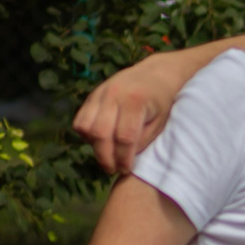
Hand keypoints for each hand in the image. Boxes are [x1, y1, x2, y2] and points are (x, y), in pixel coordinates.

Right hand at [72, 56, 180, 176]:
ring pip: (85, 127)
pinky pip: (80, 120)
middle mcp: (113, 95)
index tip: (126, 170)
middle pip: (100, 133)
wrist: (157, 74)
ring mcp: (100, 93)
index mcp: (135, 101)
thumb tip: (123, 159)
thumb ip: (143, 140)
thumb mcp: (161, 123)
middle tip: (113, 170)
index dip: (123, 158)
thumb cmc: (164, 103)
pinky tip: (102, 141)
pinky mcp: (92, 95)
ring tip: (108, 155)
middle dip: (105, 157)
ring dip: (94, 146)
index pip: (124, 137)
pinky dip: (87, 135)